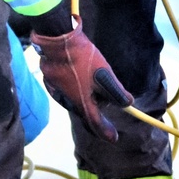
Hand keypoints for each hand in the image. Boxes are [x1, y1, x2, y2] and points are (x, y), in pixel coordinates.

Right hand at [30, 21, 131, 140]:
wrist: (57, 40)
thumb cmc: (82, 57)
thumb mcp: (104, 73)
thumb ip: (116, 91)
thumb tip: (128, 103)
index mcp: (82, 102)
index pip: (95, 123)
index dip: (106, 131)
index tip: (114, 138)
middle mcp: (67, 101)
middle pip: (85, 110)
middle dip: (97, 105)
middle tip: (106, 94)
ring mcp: (56, 91)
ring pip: (75, 99)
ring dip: (85, 95)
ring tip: (92, 77)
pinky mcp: (50, 82)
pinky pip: (66, 91)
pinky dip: (75, 87)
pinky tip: (78, 73)